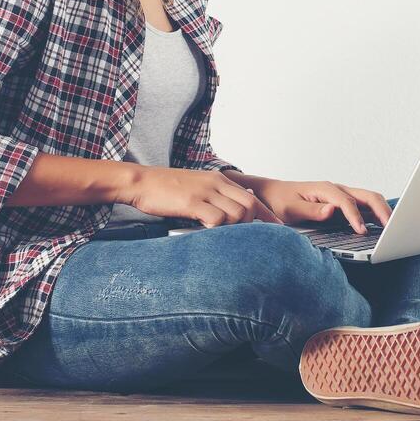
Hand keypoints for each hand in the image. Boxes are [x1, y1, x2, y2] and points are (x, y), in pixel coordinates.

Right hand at [119, 166, 282, 227]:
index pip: (252, 198)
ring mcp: (205, 192)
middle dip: (255, 225)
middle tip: (251, 240)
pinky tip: (210, 234)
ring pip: (237, 213)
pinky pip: (217, 219)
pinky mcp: (192, 202)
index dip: (267, 216)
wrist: (142, 181)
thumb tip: (233, 211)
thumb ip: (215, 196)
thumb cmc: (166, 188)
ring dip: (234, 230)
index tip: (278, 229)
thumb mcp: (196, 187)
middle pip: (251, 205)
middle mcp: (216, 184)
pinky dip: (218, 230)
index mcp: (219, 180)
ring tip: (224, 237)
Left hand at [243, 178, 391, 234]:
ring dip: (382, 211)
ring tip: (393, 228)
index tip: (362, 232)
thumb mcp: (290, 208)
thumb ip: (311, 209)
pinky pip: (364, 206)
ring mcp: (341, 195)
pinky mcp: (342, 202)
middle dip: (381, 210)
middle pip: (367, 196)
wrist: (274, 194)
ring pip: (369, 199)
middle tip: (392, 228)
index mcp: (326, 189)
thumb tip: (331, 210)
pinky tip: (381, 226)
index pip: (347, 202)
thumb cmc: (281, 201)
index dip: (356, 217)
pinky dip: (376, 214)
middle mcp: (336, 189)